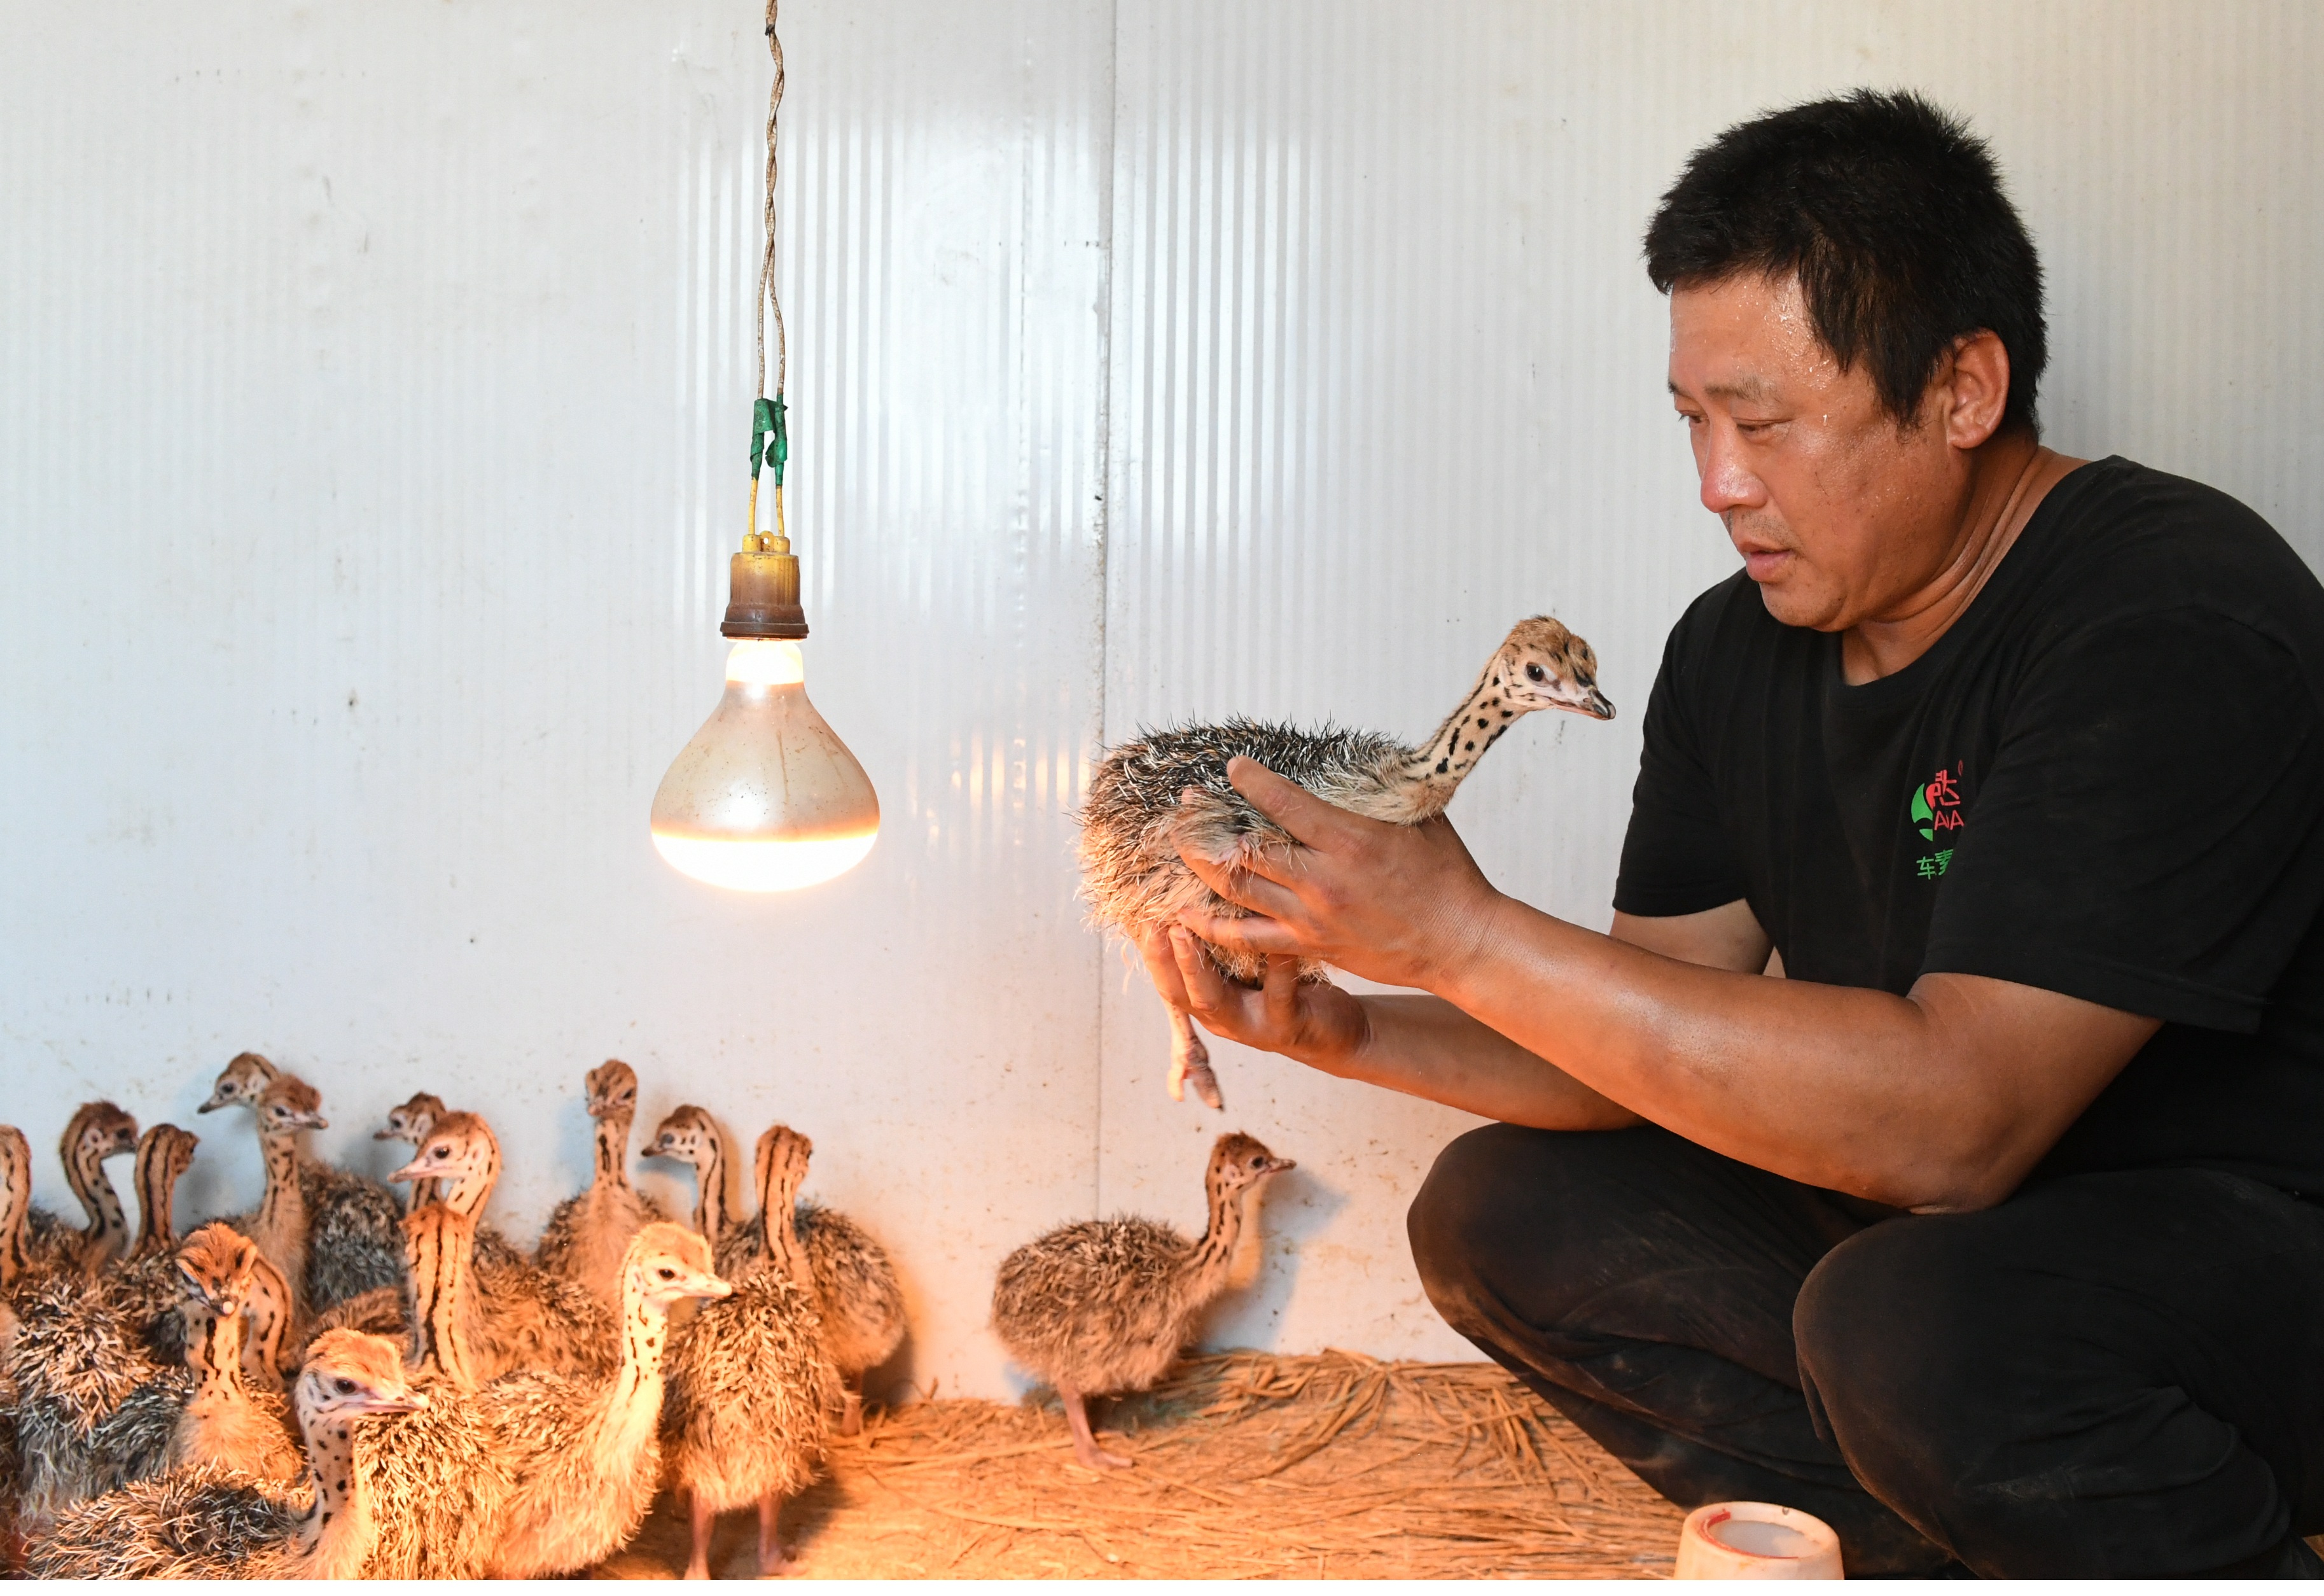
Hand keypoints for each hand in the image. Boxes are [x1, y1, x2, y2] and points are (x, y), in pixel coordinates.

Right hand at [1133, 923, 1369, 1067]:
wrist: (1337, 1033)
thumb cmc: (1287, 988)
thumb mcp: (1249, 967)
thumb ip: (1222, 942)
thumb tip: (1196, 890)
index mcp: (1207, 1001)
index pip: (1166, 978)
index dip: (1148, 949)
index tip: (1136, 913)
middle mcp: (1222, 1018)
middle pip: (1179, 992)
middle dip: (1164, 957)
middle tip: (1154, 921)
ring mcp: (1252, 1026)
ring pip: (1213, 1001)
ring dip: (1196, 966)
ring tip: (1189, 930)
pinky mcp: (1286, 1027)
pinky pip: (1278, 996)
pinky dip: (1277, 968)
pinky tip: (1276, 943)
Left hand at [1173, 757, 1506, 993]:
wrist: (1460, 942)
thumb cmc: (1446, 876)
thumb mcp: (1419, 816)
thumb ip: (1379, 789)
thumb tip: (1353, 756)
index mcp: (1349, 840)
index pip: (1283, 804)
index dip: (1251, 782)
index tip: (1233, 768)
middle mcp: (1322, 880)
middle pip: (1244, 849)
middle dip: (1207, 823)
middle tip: (1188, 804)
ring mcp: (1310, 918)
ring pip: (1235, 892)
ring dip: (1201, 866)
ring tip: (1180, 845)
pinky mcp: (1308, 947)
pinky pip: (1247, 937)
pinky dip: (1212, 925)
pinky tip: (1185, 912)